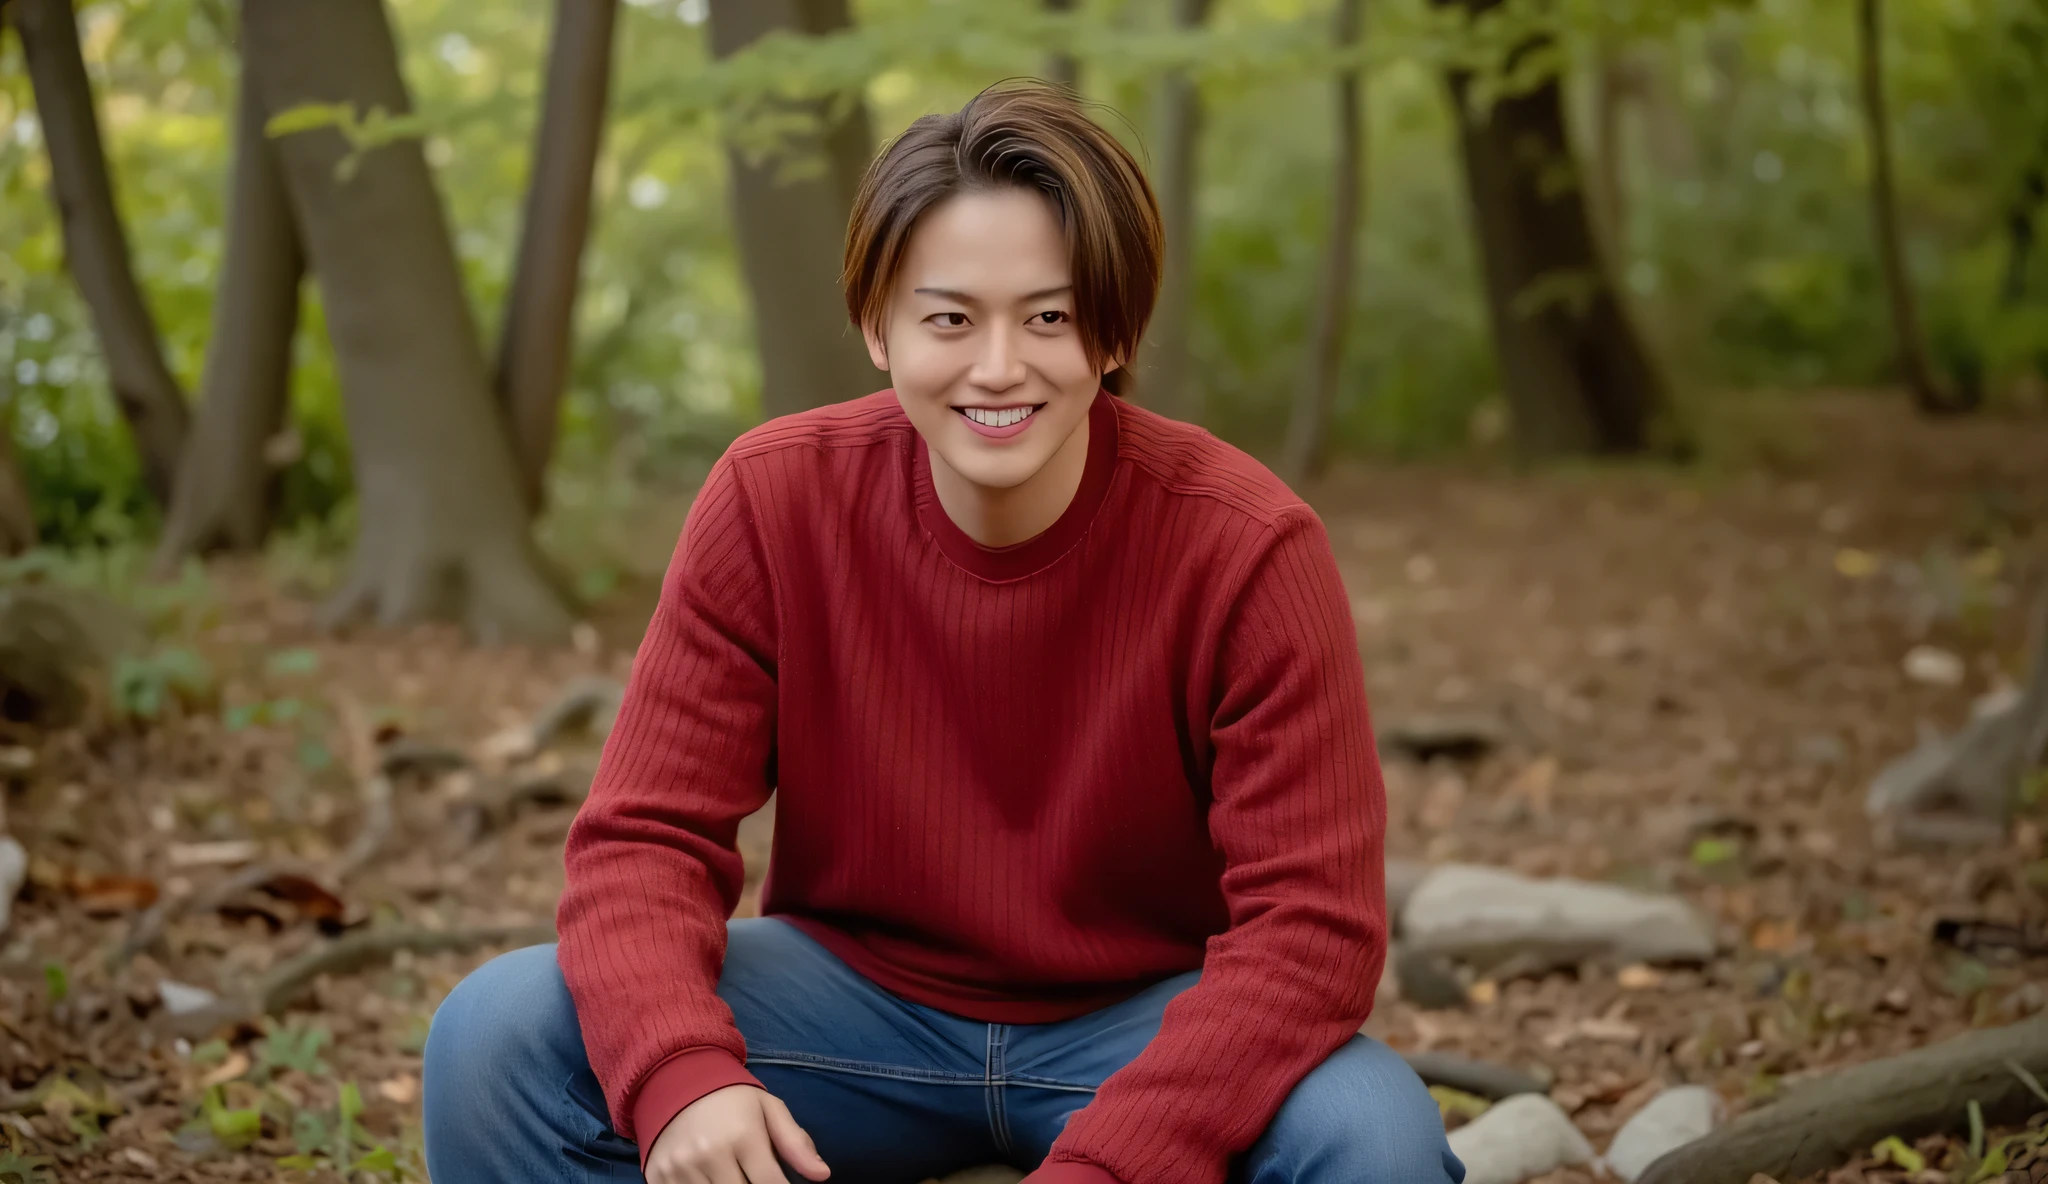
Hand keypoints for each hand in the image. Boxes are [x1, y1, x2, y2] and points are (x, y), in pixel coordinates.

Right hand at [645, 1084, 830, 1183]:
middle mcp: (710, 1153)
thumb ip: (796, 1142)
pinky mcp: (658, 1176)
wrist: (677, 1079)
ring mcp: (681, 1167)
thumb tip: (823, 1175)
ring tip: (733, 1174)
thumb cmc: (732, 1100)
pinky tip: (709, 1178)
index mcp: (743, 1135)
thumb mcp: (769, 1110)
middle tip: (754, 1177)